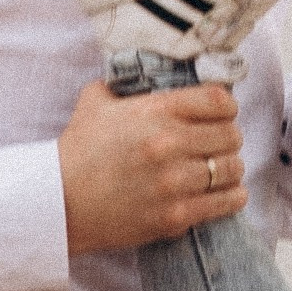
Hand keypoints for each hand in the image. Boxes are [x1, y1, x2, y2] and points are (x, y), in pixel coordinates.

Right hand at [59, 77, 248, 254]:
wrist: (58, 202)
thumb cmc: (77, 152)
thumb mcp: (94, 103)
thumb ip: (121, 86)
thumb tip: (135, 76)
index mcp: (155, 111)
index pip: (218, 101)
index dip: (227, 106)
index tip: (223, 113)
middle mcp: (169, 143)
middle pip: (231, 135)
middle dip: (227, 138)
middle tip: (218, 144)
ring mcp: (175, 182)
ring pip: (233, 169)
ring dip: (230, 168)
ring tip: (220, 169)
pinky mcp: (177, 215)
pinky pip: (227, 202)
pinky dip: (232, 196)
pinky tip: (225, 193)